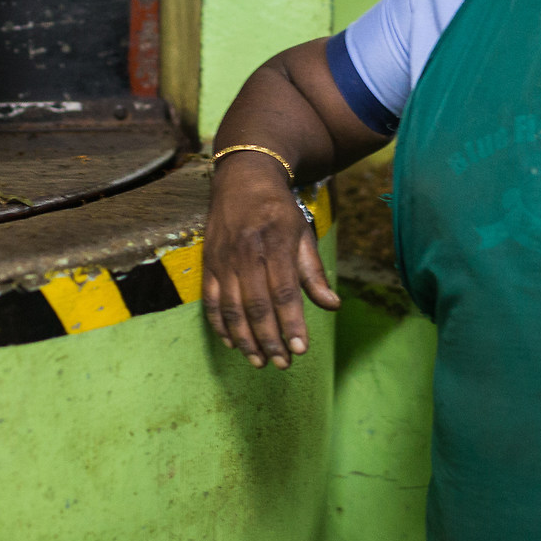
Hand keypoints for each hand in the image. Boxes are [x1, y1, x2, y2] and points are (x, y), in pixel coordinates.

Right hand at [201, 155, 337, 368]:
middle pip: (257, 306)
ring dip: (245, 340)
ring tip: (260, 361)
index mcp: (276, 243)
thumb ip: (314, 272)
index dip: (292, 323)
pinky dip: (220, 325)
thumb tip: (332, 306)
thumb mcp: (303, 233)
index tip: (302, 349)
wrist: (243, 177)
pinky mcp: (208, 262)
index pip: (285, 292)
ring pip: (232, 308)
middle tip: (283, 364)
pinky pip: (211, 300)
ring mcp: (223, 258)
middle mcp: (247, 252)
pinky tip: (233, 344)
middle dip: (270, 340)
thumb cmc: (279, 210)